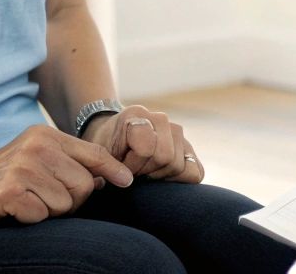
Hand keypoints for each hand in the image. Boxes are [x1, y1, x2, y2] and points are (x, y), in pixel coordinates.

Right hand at [0, 125, 133, 226]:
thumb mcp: (34, 162)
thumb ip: (68, 165)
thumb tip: (104, 178)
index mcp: (46, 137)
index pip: (93, 154)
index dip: (113, 170)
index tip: (127, 182)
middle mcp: (38, 147)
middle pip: (84, 185)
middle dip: (71, 202)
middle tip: (43, 201)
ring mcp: (23, 167)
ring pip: (65, 204)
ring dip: (48, 212)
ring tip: (25, 203)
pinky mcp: (9, 191)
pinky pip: (41, 215)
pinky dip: (30, 219)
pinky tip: (13, 210)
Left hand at [83, 104, 204, 183]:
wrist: (114, 139)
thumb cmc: (105, 150)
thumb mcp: (99, 156)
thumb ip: (110, 167)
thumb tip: (127, 181)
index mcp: (136, 115)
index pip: (147, 148)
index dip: (132, 165)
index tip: (121, 166)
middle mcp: (160, 119)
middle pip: (166, 157)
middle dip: (147, 171)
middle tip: (134, 170)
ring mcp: (177, 131)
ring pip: (180, 164)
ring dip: (161, 175)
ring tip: (146, 170)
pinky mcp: (188, 146)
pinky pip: (196, 171)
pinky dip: (180, 179)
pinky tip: (162, 174)